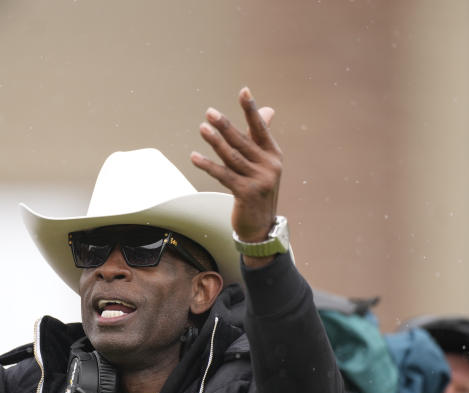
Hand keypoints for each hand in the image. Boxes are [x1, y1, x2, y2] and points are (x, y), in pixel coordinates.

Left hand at [190, 87, 281, 265]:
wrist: (261, 226)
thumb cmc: (259, 190)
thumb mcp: (264, 164)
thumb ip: (260, 138)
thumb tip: (268, 110)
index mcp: (274, 155)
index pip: (261, 128)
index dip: (251, 110)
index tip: (244, 91)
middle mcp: (269, 166)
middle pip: (243, 141)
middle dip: (225, 125)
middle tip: (209, 112)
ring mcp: (259, 180)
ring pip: (231, 156)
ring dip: (214, 142)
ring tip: (202, 128)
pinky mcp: (246, 193)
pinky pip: (223, 175)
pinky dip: (207, 165)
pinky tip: (195, 156)